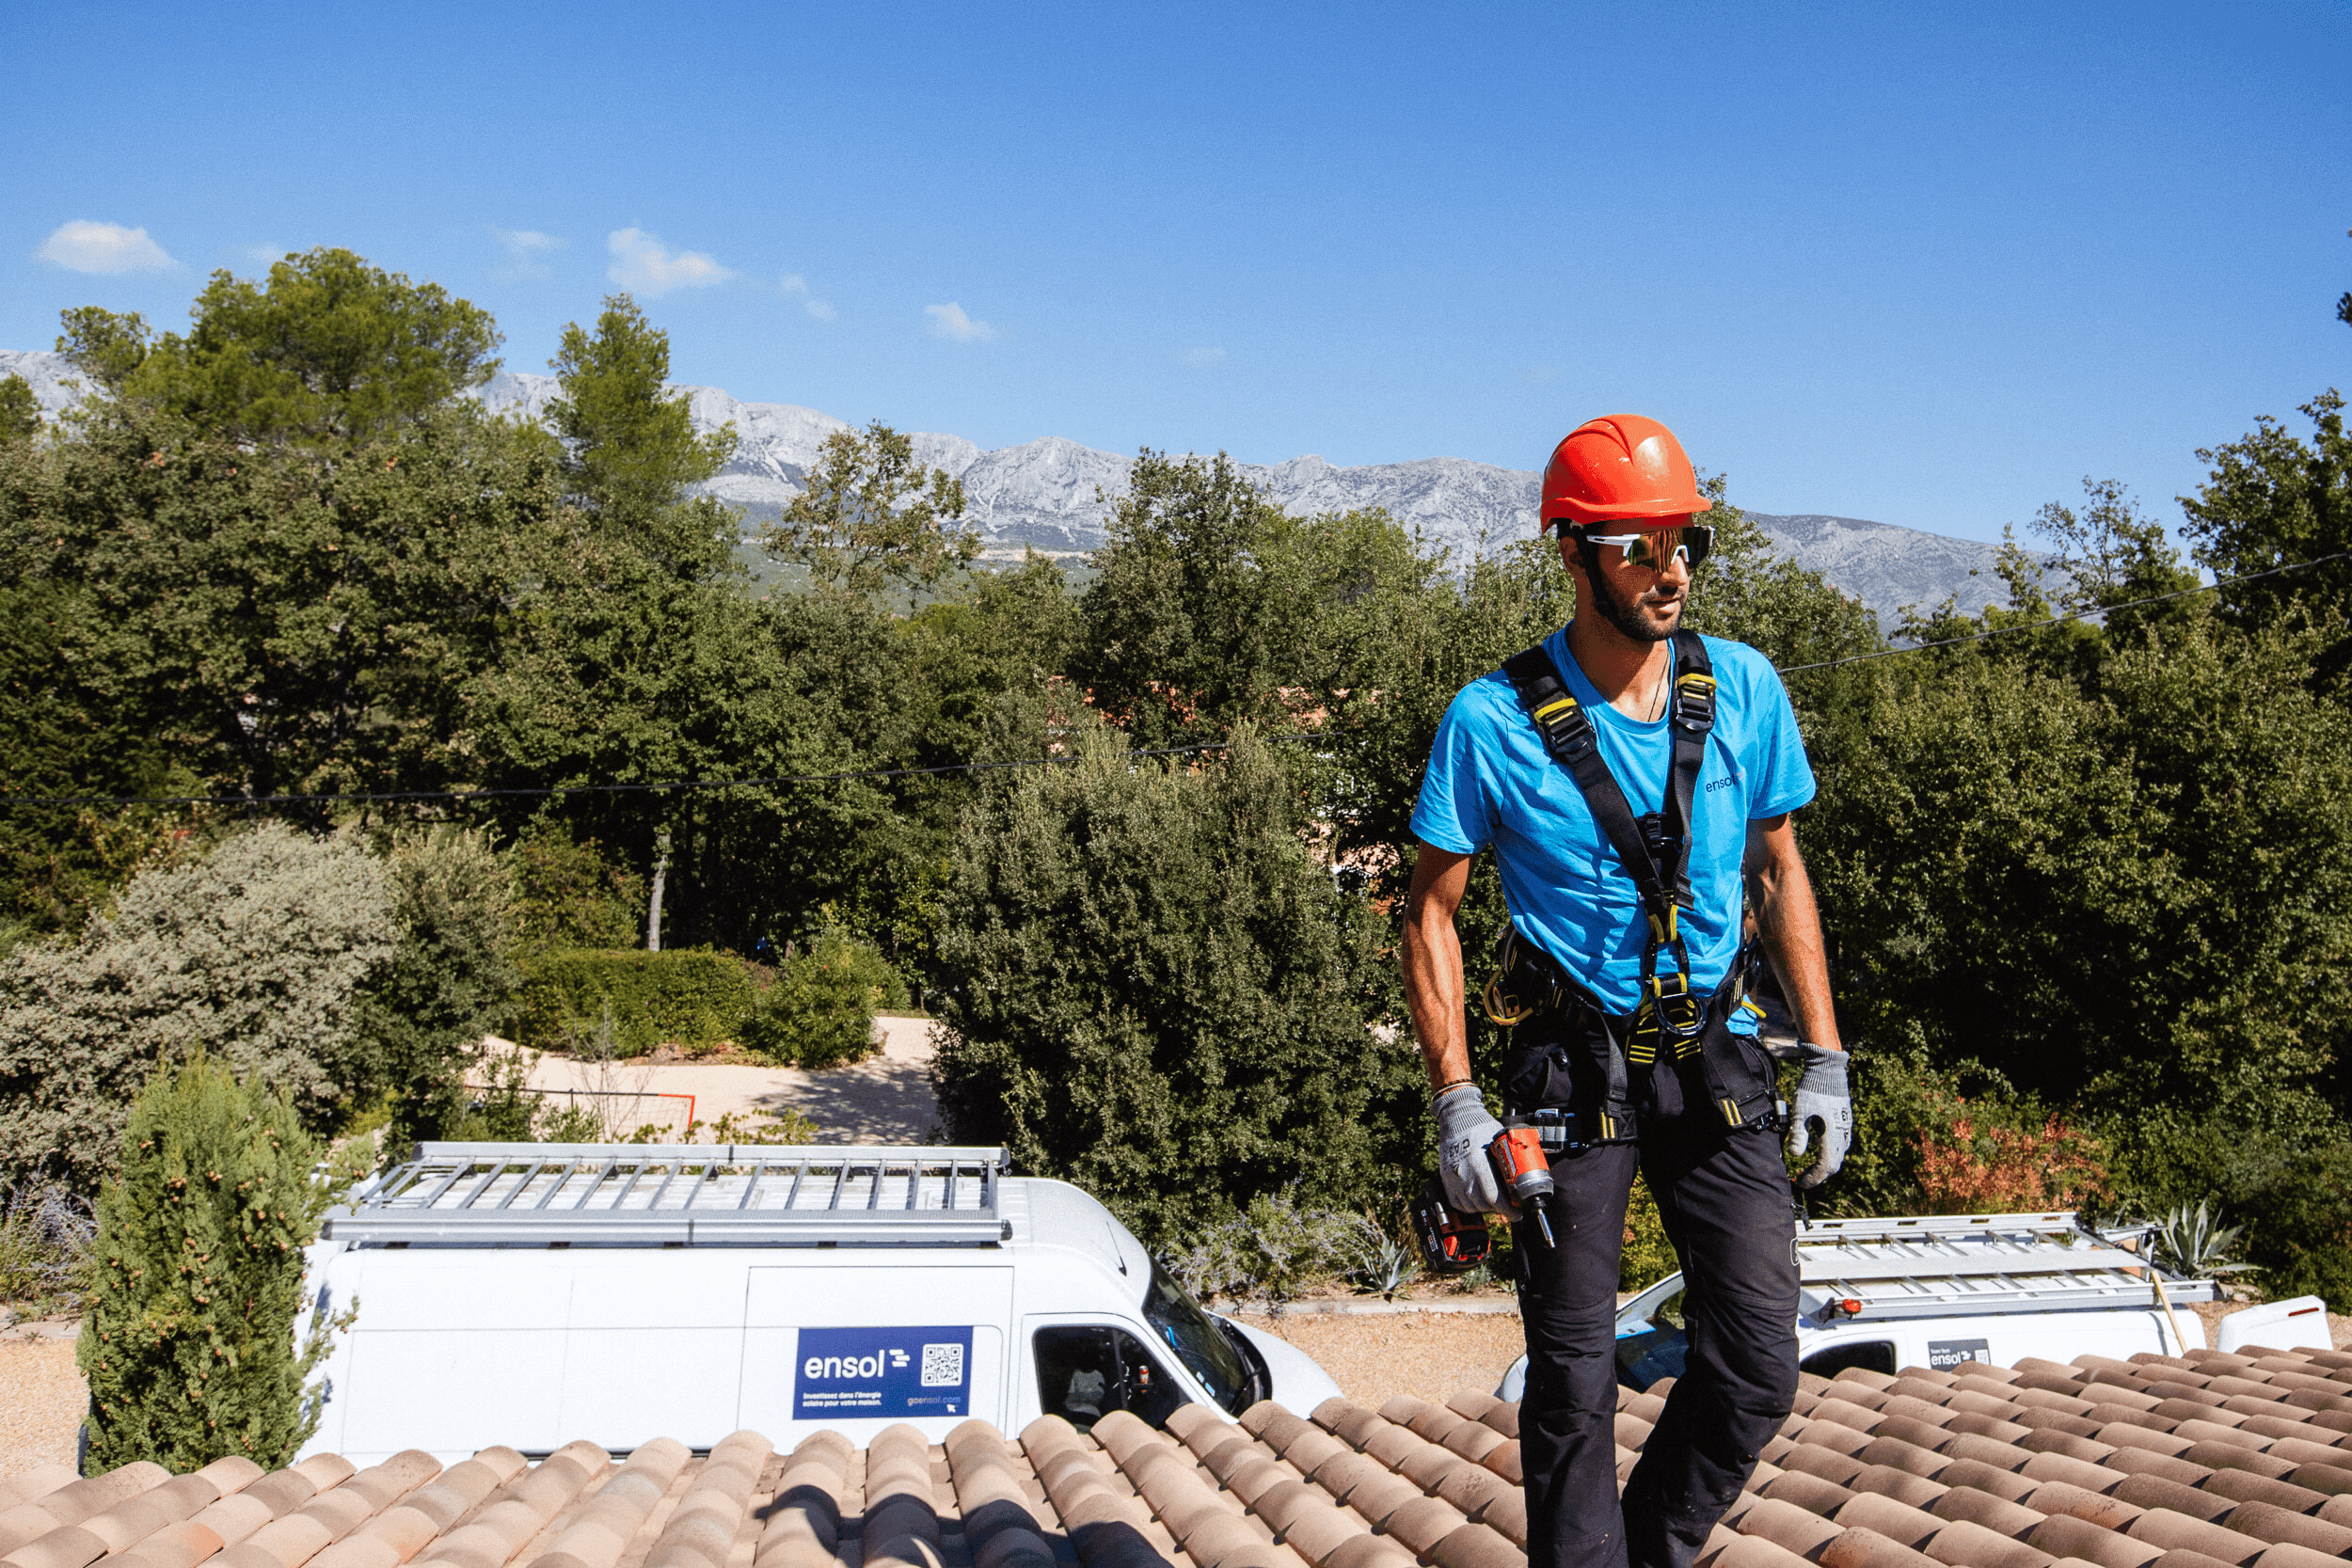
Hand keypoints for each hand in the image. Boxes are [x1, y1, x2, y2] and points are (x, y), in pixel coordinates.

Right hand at [1435, 1084, 1518, 1218]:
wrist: (1456, 1118)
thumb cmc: (1480, 1127)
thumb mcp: (1499, 1141)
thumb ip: (1509, 1158)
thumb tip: (1526, 1173)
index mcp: (1480, 1165)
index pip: (1494, 1198)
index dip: (1508, 1210)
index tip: (1517, 1213)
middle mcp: (1464, 1174)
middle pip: (1483, 1205)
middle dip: (1499, 1208)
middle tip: (1508, 1205)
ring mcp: (1453, 1178)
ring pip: (1471, 1206)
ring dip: (1484, 1207)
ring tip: (1492, 1200)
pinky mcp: (1446, 1178)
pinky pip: (1457, 1202)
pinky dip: (1468, 1205)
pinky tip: (1476, 1198)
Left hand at [1784, 1041, 1850, 1189]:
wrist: (1827, 1071)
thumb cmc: (1812, 1090)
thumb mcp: (1800, 1113)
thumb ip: (1799, 1135)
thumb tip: (1795, 1155)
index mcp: (1832, 1134)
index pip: (1826, 1166)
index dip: (1813, 1178)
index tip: (1800, 1182)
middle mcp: (1842, 1134)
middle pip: (1834, 1164)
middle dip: (1819, 1175)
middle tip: (1803, 1179)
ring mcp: (1845, 1128)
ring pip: (1838, 1155)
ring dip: (1825, 1166)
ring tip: (1810, 1168)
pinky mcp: (1844, 1121)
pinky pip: (1840, 1145)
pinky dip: (1829, 1154)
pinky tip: (1819, 1151)